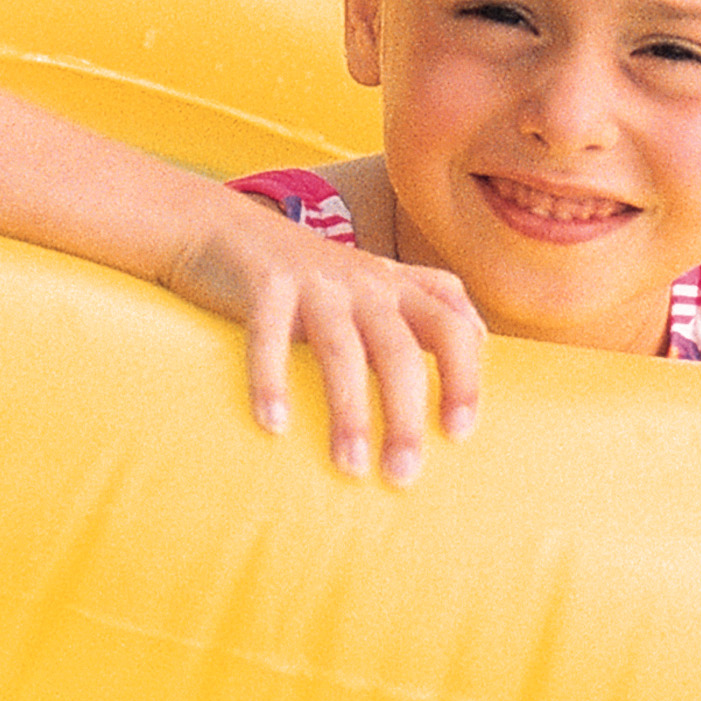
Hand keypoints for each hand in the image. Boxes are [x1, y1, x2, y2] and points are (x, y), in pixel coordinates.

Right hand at [168, 200, 483, 483]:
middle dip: (405, 416)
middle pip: (399, 351)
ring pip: (343, 350)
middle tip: (403, 474)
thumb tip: (479, 343)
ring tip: (351, 466)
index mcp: (396, 287)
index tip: (458, 432)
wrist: (221, 225)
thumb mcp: (373, 283)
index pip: (452, 326)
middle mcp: (364, 282)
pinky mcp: (264, 282)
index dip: (464, 376)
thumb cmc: (307, 274)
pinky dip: (271, 379)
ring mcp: (314, 281)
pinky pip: (270, 334)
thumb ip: (422, 309)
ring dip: (348, 412)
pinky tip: (274, 424)